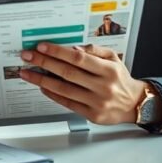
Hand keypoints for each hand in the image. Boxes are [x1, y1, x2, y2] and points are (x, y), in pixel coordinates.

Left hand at [18, 42, 146, 124]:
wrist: (134, 104)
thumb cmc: (120, 79)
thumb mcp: (113, 59)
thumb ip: (94, 50)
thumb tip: (72, 48)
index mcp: (108, 70)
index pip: (78, 58)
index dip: (58, 52)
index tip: (42, 47)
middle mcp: (103, 86)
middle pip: (67, 72)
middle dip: (44, 63)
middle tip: (28, 56)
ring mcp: (97, 102)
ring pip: (63, 89)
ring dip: (41, 80)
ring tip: (27, 73)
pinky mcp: (91, 115)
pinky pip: (67, 103)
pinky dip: (52, 94)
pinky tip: (42, 86)